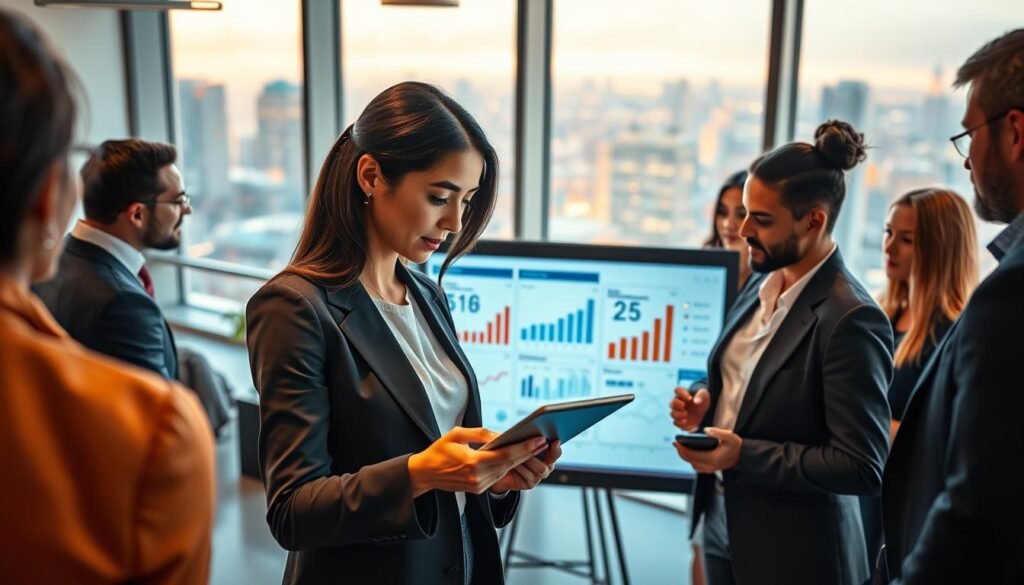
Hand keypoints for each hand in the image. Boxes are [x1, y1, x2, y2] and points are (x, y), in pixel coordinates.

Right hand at [407, 427, 547, 496]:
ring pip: (506, 471)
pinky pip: (498, 476)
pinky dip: (509, 466)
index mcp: (472, 463)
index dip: (524, 448)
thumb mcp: (457, 434)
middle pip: (510, 464)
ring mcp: (479, 486)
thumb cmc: (438, 451)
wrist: (424, 474)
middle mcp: (478, 477)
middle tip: (544, 442)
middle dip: (528, 453)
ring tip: (535, 447)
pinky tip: (518, 457)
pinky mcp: (478, 489)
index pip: (505, 456)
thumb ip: (481, 434)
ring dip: (521, 460)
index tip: (538, 440)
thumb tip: (501, 435)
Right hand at [669, 386, 710, 431]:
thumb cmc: (703, 399)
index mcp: (683, 393)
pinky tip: (688, 424)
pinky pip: (676, 423)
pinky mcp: (680, 421)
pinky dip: (681, 424)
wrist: (704, 410)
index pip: (677, 390)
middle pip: (672, 403)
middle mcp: (678, 402)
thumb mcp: (705, 395)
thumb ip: (701, 395)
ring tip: (686, 415)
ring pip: (672, 414)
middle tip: (684, 407)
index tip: (690, 398)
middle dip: (677, 405)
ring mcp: (678, 412)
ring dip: (678, 415)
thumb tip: (696, 401)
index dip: (681, 394)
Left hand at [674, 427, 741, 472]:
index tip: (677, 442)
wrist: (743, 455)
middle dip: (681, 452)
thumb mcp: (730, 436)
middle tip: (676, 443)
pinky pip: (697, 466)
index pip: (693, 455)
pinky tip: (689, 453)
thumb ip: (718, 432)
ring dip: (686, 457)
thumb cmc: (736, 446)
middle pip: (690, 461)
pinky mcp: (711, 469)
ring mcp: (710, 469)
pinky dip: (691, 460)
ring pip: (693, 465)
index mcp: (713, 458)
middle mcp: (710, 466)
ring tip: (681, 447)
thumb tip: (705, 430)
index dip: (683, 449)